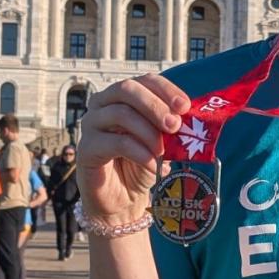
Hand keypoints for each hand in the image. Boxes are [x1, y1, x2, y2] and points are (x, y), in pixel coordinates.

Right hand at [77, 76, 189, 222]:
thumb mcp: (161, 141)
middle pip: (127, 89)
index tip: (185, 107)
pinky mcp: (86, 148)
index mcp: (122, 97)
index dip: (165, 90)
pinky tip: (153, 165)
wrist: (122, 198)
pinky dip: (140, 153)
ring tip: (163, 151)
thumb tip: (191, 118)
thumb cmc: (141, 164)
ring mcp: (91, 124)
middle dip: (155, 106)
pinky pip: (116, 143)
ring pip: (121, 114)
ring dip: (148, 132)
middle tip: (174, 125)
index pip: (144, 80)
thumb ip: (170, 126)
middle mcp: (102, 104)